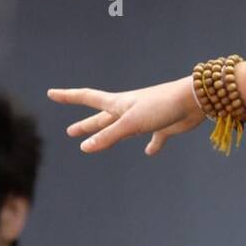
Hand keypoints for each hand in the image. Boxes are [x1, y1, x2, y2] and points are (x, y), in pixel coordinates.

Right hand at [47, 76, 205, 155]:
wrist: (194, 100)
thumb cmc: (161, 106)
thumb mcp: (130, 123)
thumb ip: (109, 136)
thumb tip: (85, 147)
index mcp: (119, 103)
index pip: (87, 98)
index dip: (68, 96)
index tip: (51, 93)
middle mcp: (130, 109)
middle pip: (102, 118)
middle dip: (87, 124)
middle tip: (71, 131)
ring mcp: (146, 117)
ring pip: (123, 129)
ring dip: (110, 134)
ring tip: (98, 143)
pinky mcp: (162, 126)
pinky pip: (154, 137)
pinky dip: (152, 145)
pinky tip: (150, 152)